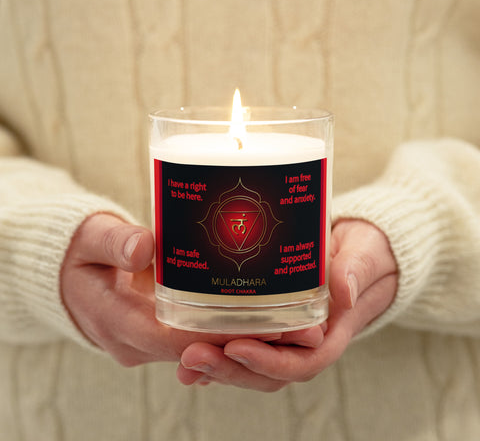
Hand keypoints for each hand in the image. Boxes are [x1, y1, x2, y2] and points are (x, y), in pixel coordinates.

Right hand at [60, 214, 273, 364]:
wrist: (68, 277)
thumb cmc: (79, 253)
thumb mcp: (91, 239)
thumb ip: (114, 242)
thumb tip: (144, 247)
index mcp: (117, 321)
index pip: (177, 339)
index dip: (222, 335)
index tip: (266, 325)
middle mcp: (136, 343)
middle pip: (198, 351)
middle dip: (248, 342)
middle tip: (299, 328)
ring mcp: (148, 344)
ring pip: (202, 352)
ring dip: (244, 341)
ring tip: (294, 326)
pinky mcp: (158, 336)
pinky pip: (196, 342)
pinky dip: (227, 335)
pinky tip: (263, 321)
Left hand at [176, 219, 397, 390]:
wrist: (360, 253)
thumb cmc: (364, 253)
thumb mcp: (364, 254)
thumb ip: (356, 270)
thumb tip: (344, 290)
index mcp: (332, 332)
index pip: (302, 362)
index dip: (269, 362)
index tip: (236, 347)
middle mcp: (307, 342)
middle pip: (269, 372)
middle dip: (230, 369)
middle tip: (192, 355)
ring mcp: (288, 337)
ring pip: (252, 365)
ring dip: (218, 366)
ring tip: (184, 359)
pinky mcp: (273, 325)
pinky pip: (246, 345)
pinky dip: (219, 353)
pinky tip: (190, 350)